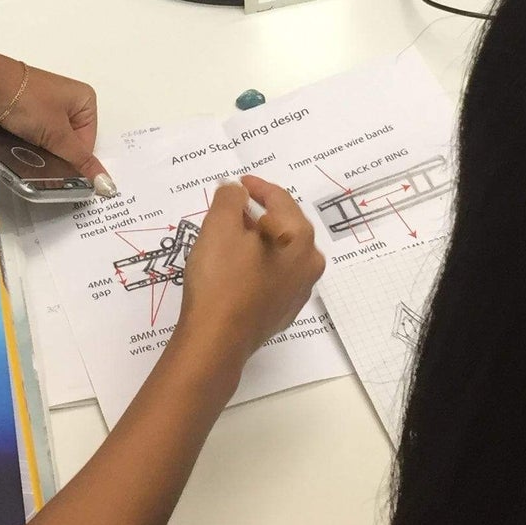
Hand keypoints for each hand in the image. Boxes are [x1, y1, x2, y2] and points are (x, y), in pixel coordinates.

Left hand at [0, 48, 107, 186]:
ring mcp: (46, 103)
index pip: (88, 144)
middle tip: (41, 161)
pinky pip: (35, 133)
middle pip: (70, 142)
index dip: (74, 159)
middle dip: (57, 155)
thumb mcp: (57, 135)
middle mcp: (69, 100)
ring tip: (27, 153)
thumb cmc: (27, 102)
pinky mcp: (27, 108)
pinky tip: (18, 146)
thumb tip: (107, 184)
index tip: (59, 168)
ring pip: (50, 139)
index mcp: (85, 99)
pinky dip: (28, 143)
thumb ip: (80, 160)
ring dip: (41, 150)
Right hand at [173, 175, 322, 379]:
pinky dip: (261, 265)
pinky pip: (276, 276)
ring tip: (234, 237)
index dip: (257, 187)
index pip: (280, 199)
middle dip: (261, 214)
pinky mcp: (285, 312)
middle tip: (235, 209)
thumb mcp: (219, 226)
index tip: (239, 184)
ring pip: (282, 253)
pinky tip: (239, 268)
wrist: (216, 340)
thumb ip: (229, 198)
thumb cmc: (220, 278)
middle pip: (286, 226)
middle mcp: (309, 264)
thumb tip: (237, 192)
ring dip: (261, 240)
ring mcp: (299, 291)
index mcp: (299, 238)